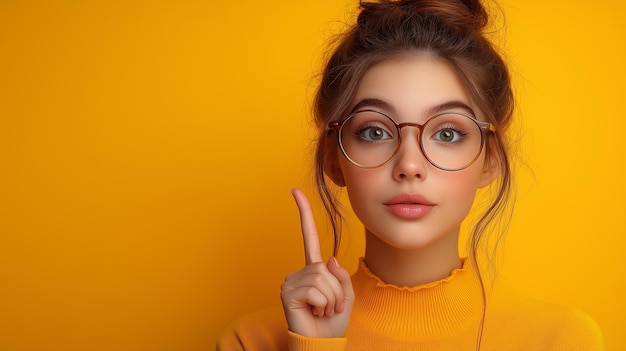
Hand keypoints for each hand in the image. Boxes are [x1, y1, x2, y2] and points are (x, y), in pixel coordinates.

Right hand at [281, 188, 354, 337]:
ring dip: (331, 298)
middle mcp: (299, 272)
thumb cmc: (332, 321)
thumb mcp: (345, 294)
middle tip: (330, 307)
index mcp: (313, 269)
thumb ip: (341, 275)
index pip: (307, 236)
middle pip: (326, 267)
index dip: (303, 213)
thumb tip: (329, 259)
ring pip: (322, 278)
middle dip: (336, 290)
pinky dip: (323, 303)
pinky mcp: (287, 292)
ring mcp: (290, 281)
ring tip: (323, 310)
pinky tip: (315, 312)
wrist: (322, 343)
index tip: (294, 191)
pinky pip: (316, 289)